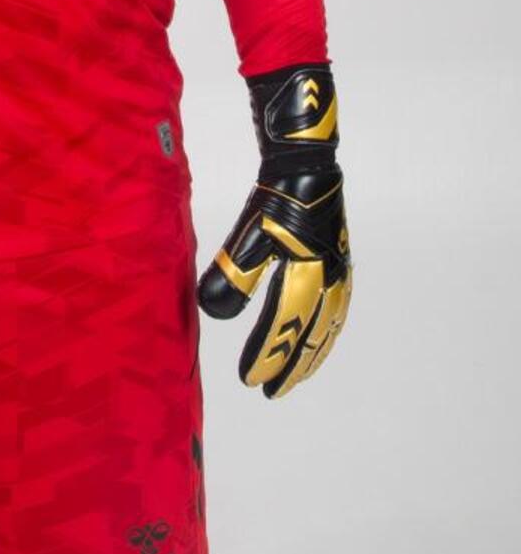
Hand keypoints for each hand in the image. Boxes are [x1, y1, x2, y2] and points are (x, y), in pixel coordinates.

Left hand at [197, 63, 351, 398]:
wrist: (308, 162)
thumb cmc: (277, 196)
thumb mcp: (250, 233)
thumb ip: (235, 274)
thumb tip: (214, 314)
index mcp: (309, 274)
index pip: (286, 326)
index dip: (268, 355)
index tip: (249, 380)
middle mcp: (330, 279)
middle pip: (313, 334)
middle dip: (292, 365)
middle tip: (272, 391)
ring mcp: (339, 271)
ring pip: (329, 325)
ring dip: (313, 353)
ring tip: (296, 374)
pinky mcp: (339, 261)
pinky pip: (337, 310)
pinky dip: (327, 332)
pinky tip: (318, 336)